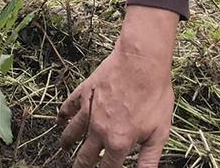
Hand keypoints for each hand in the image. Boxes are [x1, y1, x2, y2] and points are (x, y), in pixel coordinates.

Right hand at [59, 6, 177, 166]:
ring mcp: (88, 110)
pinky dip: (63, 114)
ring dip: (68, 142)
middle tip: (79, 167)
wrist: (141, 62)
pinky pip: (68, 106)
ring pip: (72, 133)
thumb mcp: (159, 132)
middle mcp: (99, 130)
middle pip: (85, 156)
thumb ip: (148, 159)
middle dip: (81, 164)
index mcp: (118, 142)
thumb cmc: (154, 95)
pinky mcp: (84, 92)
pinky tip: (60, 118)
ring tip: (64, 147)